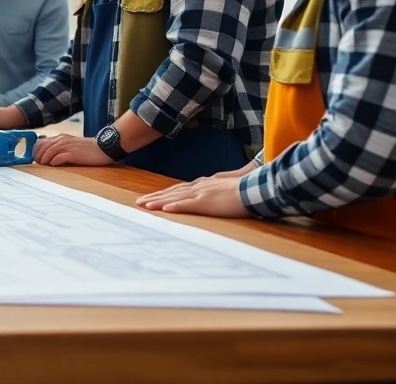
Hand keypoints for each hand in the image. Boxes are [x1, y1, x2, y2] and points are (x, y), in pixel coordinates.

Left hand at [32, 135, 113, 166]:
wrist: (103, 148)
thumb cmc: (87, 149)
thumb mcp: (71, 145)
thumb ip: (60, 148)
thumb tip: (47, 157)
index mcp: (61, 137)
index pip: (41, 141)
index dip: (35, 150)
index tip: (34, 158)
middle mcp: (63, 140)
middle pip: (43, 146)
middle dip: (38, 155)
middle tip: (37, 163)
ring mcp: (68, 146)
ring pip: (50, 150)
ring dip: (44, 158)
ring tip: (42, 164)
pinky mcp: (74, 153)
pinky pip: (60, 156)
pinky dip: (54, 161)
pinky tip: (52, 164)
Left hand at [135, 175, 251, 217]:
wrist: (255, 187)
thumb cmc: (245, 190)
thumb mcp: (226, 189)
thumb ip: (217, 191)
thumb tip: (213, 197)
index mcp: (203, 185)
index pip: (179, 189)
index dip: (165, 193)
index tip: (153, 197)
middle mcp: (199, 187)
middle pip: (171, 191)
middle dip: (155, 197)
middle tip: (140, 202)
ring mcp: (201, 194)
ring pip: (174, 197)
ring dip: (158, 201)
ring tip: (144, 205)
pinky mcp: (206, 202)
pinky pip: (187, 204)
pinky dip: (175, 206)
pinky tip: (164, 209)